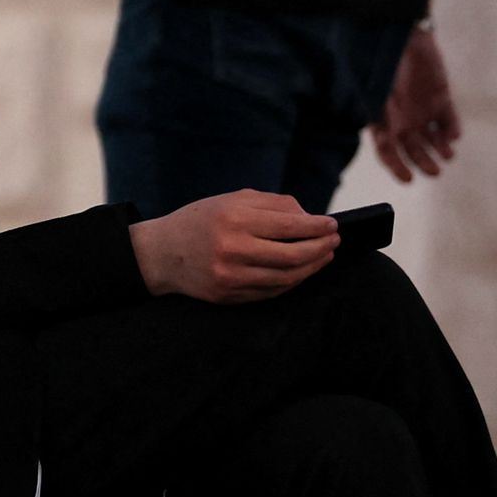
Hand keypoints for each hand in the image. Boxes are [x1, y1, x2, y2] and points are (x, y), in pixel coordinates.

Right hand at [128, 189, 338, 303]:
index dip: (317, 227)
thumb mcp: (233, 200)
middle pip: (293, 256)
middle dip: (320, 249)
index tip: (333, 225)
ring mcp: (230, 276)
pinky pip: (271, 291)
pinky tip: (301, 271)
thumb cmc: (202, 220)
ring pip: (286, 278)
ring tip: (323, 256)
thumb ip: (274, 204)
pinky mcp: (229, 295)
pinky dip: (292, 281)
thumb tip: (310, 218)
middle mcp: (232, 249)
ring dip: (311, 268)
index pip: (290, 226)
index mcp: (234, 219)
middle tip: (334, 242)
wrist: (162, 253)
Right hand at [371, 27, 461, 181]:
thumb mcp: (375, 86)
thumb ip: (380, 112)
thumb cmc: (382, 59)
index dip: (396, 167)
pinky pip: (449, 119)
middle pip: (413, 149)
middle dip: (424, 163)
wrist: (401, 31)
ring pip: (432, 139)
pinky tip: (453, 136)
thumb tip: (382, 138)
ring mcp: (423, 109)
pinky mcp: (441, 97)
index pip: (388, 150)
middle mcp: (403, 119)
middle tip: (435, 172)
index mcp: (383, 119)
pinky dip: (452, 129)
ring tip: (448, 157)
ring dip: (440, 150)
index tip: (407, 180)